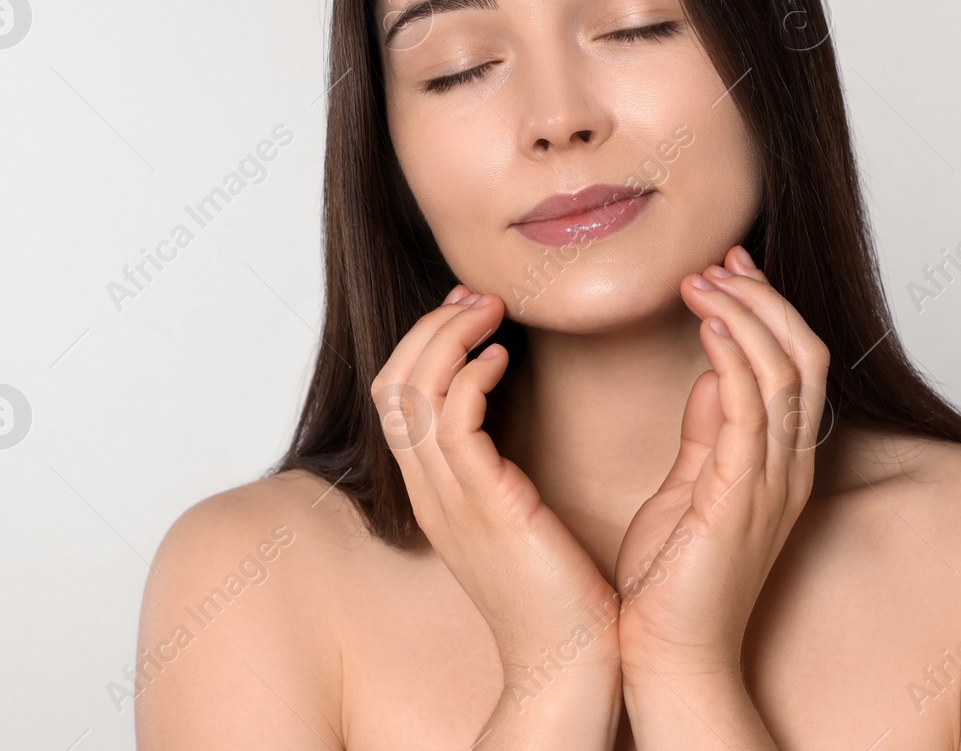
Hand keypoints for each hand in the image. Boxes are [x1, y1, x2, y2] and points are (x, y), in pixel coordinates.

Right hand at [370, 286, 621, 690]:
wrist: (570, 662)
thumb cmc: (559, 591)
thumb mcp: (515, 516)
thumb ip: (500, 467)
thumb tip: (510, 419)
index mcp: (436, 492)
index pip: (397, 397)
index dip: (424, 342)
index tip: (471, 309)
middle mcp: (430, 492)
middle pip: (390, 383)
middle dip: (428, 326)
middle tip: (477, 297)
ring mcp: (449, 499)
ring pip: (411, 391)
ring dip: (446, 335)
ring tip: (489, 311)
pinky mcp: (485, 505)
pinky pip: (452, 421)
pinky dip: (469, 374)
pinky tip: (504, 360)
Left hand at [613, 245, 829, 679]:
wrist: (668, 656)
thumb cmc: (669, 582)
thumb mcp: (691, 487)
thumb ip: (708, 431)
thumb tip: (710, 373)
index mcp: (781, 464)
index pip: (795, 365)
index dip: (767, 308)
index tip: (725, 267)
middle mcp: (790, 468)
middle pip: (804, 355)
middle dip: (763, 298)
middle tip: (717, 262)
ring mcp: (773, 482)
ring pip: (786, 370)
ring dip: (746, 313)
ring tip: (704, 279)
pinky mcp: (743, 495)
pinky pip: (753, 407)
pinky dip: (735, 354)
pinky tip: (708, 321)